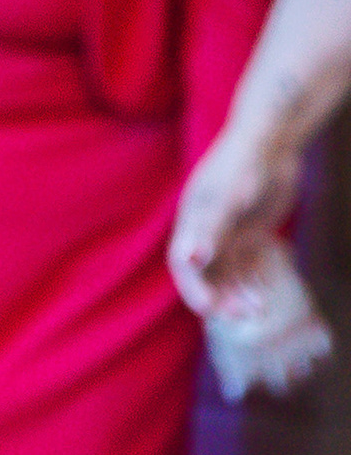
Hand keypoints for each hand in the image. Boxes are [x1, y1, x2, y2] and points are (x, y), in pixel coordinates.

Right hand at [168, 129, 301, 315]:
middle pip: (203, 274)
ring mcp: (226, 231)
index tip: (210, 310)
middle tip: (243, 315)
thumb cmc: (245, 161)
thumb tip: (190, 260)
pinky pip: (245, 265)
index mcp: (192, 220)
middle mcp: (204, 229)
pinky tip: (265, 294)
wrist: (271, 139)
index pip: (183, 263)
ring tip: (259, 310)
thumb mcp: (228, 194)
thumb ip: (210, 226)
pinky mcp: (247, 232)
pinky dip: (252, 282)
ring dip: (237, 294)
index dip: (192, 288)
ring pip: (225, 273)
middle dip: (219, 297)